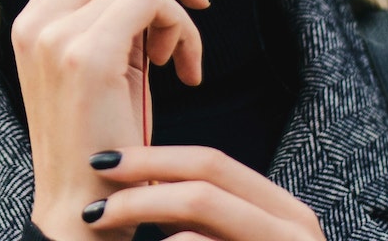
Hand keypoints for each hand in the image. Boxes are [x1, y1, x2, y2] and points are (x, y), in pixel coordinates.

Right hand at [15, 0, 209, 239]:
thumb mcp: (105, 65)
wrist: (82, 205)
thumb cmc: (100, 141)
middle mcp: (35, 17)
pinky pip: (149, 1)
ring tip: (182, 50)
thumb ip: (116, 13)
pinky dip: (180, 28)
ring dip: (176, 3)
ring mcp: (54, 32)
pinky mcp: (84, 51)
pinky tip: (181, 68)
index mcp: (32, 18)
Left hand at [80, 145, 326, 239]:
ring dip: (142, 216)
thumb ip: (199, 216)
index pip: (211, 161)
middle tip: (91, 211)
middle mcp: (296, 230)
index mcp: (284, 212)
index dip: (151, 157)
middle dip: (138, 190)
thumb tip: (132, 178)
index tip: (99, 163)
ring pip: (202, 212)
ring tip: (101, 231)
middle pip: (203, 184)